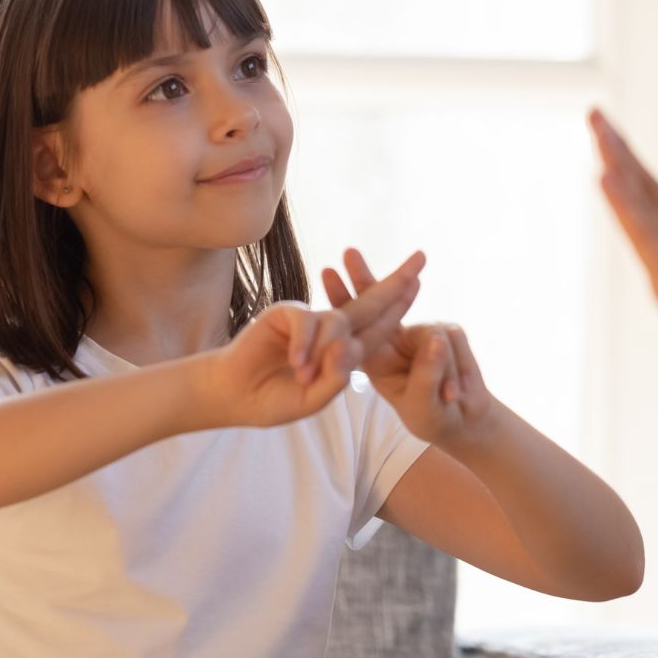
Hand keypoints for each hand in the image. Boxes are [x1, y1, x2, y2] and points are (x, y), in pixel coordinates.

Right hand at [200, 251, 425, 427]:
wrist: (234, 396)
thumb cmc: (275, 398)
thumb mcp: (314, 398)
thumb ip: (335, 378)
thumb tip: (348, 348)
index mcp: (345, 350)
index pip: (380, 326)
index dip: (400, 305)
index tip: (419, 282)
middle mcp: (332, 330)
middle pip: (371, 303)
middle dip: (397, 282)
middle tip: (422, 258)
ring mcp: (311, 320)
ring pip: (338, 322)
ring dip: (327, 350)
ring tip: (305, 375)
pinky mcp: (287, 313)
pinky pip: (307, 321)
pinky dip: (305, 343)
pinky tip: (296, 362)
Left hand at [322, 249, 494, 444]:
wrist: (464, 418)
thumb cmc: (432, 416)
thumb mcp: (422, 405)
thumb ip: (426, 374)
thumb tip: (435, 340)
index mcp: (378, 356)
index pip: (356, 325)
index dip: (343, 298)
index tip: (327, 272)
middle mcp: (396, 337)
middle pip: (377, 302)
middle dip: (364, 277)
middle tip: (347, 252)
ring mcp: (423, 332)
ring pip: (432, 335)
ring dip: (443, 372)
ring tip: (449, 397)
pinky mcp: (449, 332)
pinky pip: (453, 341)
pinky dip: (457, 373)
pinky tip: (456, 394)